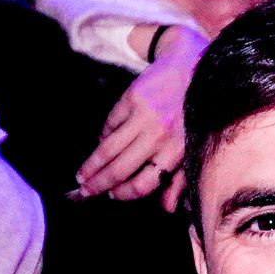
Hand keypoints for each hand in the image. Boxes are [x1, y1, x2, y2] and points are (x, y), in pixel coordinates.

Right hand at [69, 25, 208, 210]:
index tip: (113, 195)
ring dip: (91, 165)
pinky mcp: (132, 98)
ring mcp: (144, 116)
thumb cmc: (194, 111)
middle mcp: (160, 136)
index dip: (125, 193)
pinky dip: (102, 136)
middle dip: (98, 183)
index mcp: (177, 152)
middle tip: (83, 192)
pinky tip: (100, 144)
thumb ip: (180, 179)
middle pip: (121, 168)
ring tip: (81, 175)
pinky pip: (109, 125)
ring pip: (109, 148)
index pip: (145, 183)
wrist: (192, 64)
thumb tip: (167, 209)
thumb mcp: (194, 146)